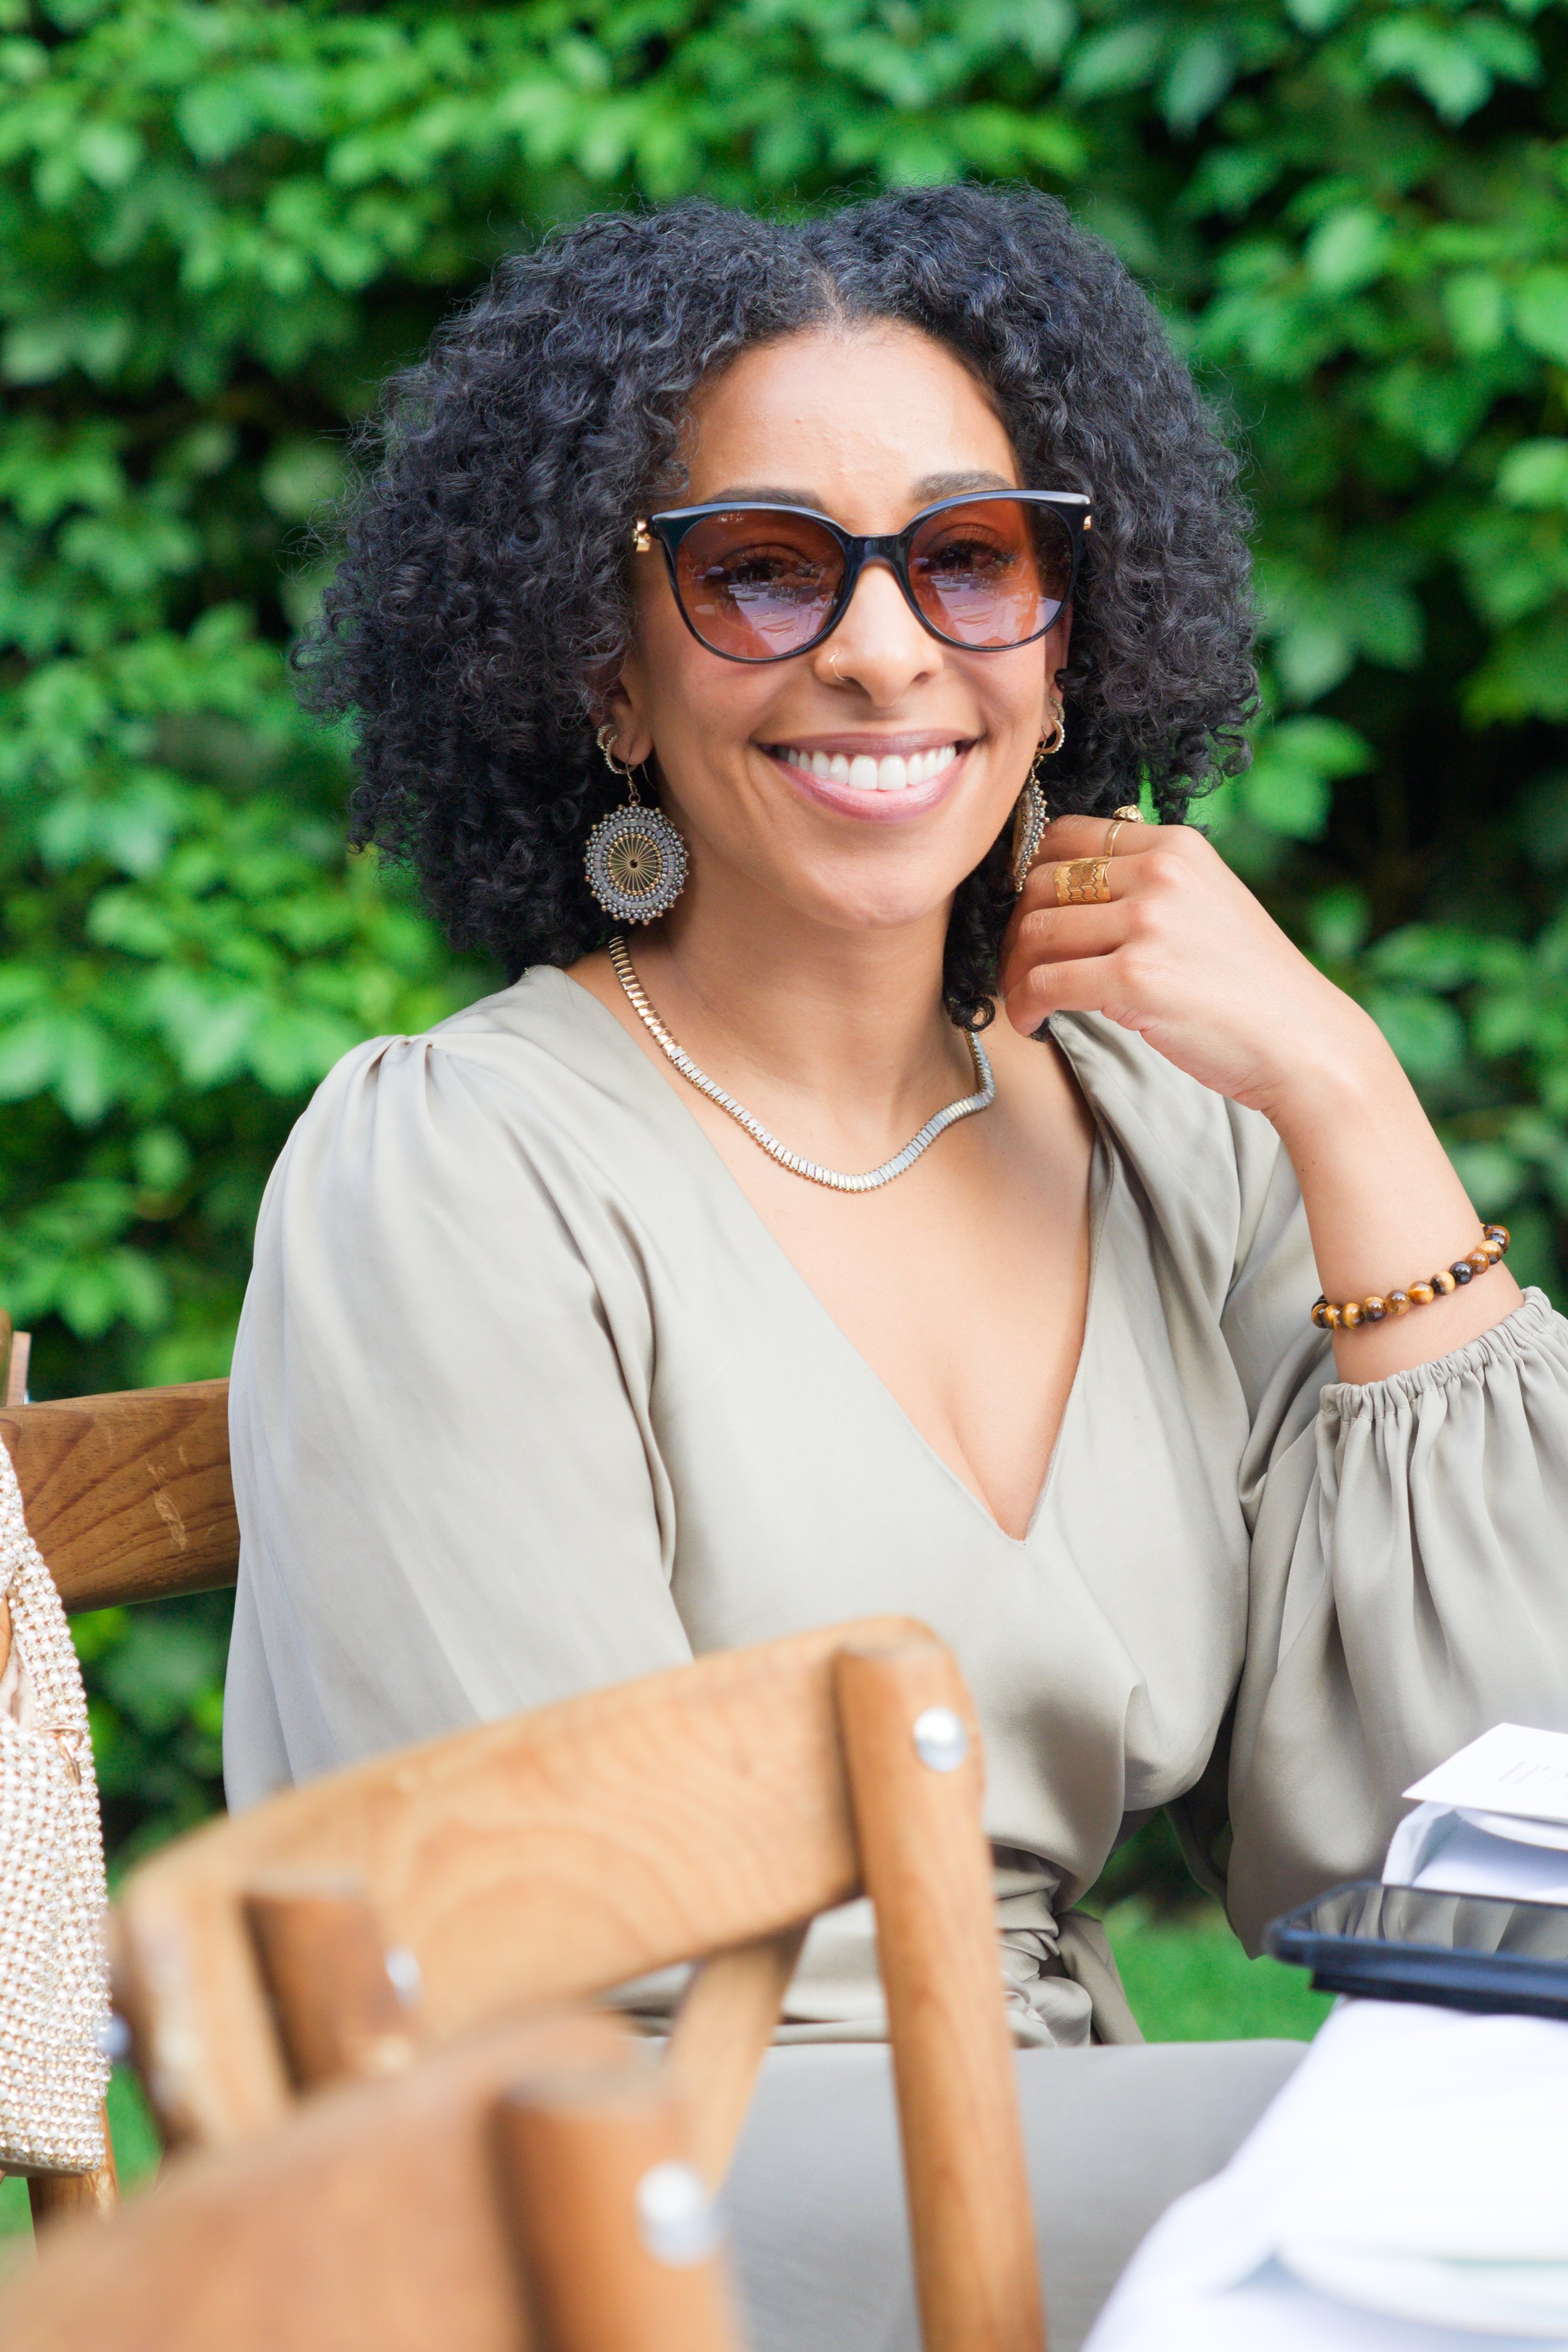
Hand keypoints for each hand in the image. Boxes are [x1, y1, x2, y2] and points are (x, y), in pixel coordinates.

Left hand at [998, 815, 1384, 1124]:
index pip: (1065, 835)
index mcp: (1176, 846)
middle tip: (1018, 967)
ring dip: (1013, 973)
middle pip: (1040, 884)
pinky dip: (1024, 1006)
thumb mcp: (1210, 904)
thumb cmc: (1253, 987)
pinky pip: (1044, 984)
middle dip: (1015, 930)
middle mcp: (1160, 873)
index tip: (1024, 913)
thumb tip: (1069, 890)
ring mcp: (1147, 924)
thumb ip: (1151, 887)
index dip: (1029, 874)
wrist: (1305, 1043)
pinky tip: (1032, 1024)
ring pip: (1034, 933)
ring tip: (1023, 1001)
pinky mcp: (1134, 978)